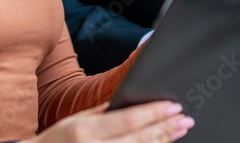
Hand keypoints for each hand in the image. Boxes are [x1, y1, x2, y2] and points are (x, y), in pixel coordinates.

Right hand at [26, 101, 193, 142]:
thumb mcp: (73, 121)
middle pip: (138, 139)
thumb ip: (101, 113)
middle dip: (164, 128)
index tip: (174, 106)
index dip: (154, 114)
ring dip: (161, 142)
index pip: (128, 120)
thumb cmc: (54, 141)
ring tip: (179, 131)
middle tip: (185, 119)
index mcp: (84, 129)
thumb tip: (129, 101)